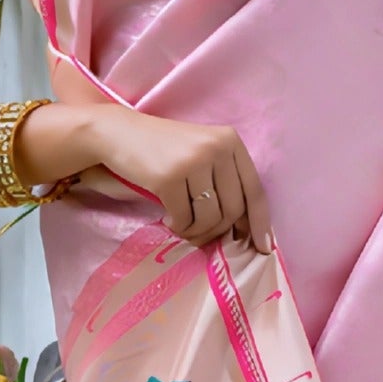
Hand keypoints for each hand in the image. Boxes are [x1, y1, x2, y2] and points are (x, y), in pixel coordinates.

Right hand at [70, 102, 270, 252]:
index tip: (263, 248)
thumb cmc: (163, 150)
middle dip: (218, 231)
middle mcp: (216, 147)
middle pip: (233, 209)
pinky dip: (178, 226)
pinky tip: (168, 218)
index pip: (254, 189)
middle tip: (201, 235)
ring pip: (210, 217)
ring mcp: (193, 161)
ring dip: (196, 232)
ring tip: (182, 225)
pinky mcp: (169, 177)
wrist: (119, 133)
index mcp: (230, 141)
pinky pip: (184, 219)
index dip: (260, 223)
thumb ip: (225, 181)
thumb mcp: (201, 154)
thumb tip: (245, 229)